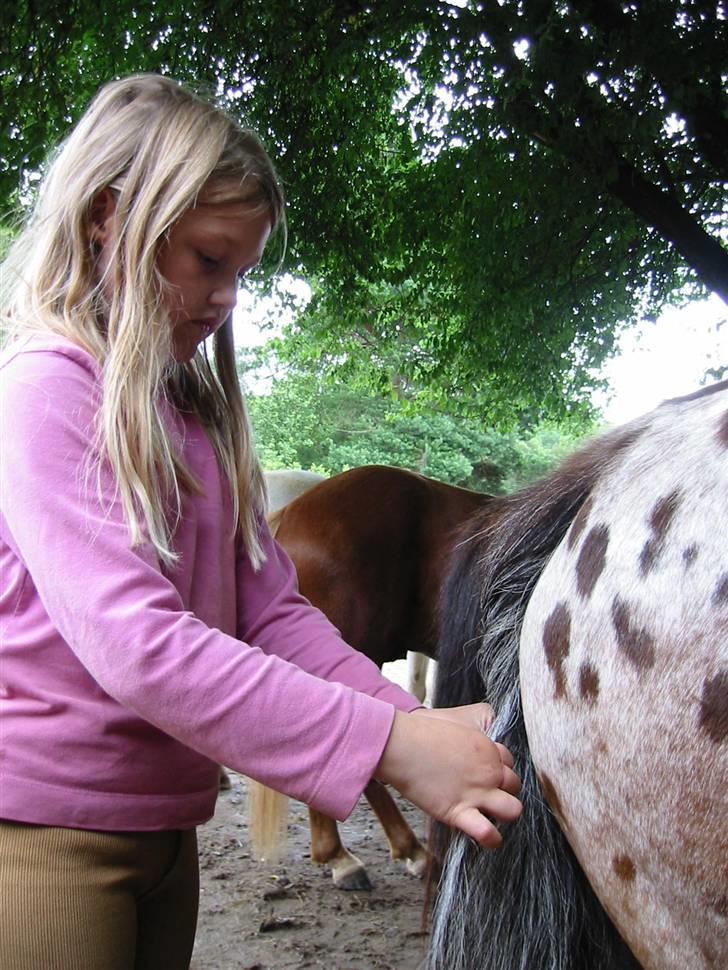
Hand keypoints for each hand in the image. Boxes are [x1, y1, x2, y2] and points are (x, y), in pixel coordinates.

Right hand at [374, 703, 521, 847]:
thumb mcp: (457, 723)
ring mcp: (476, 793)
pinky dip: (491, 839)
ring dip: (504, 812)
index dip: (498, 767)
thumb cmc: (422, 730)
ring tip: (488, 812)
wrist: (402, 745)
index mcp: (488, 748)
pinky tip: (485, 835)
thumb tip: (477, 742)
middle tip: (484, 791)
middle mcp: (488, 771)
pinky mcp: (458, 812)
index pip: (510, 762)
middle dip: (503, 789)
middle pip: (515, 785)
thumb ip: (474, 734)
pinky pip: (487, 833)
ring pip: (513, 810)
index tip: (485, 771)